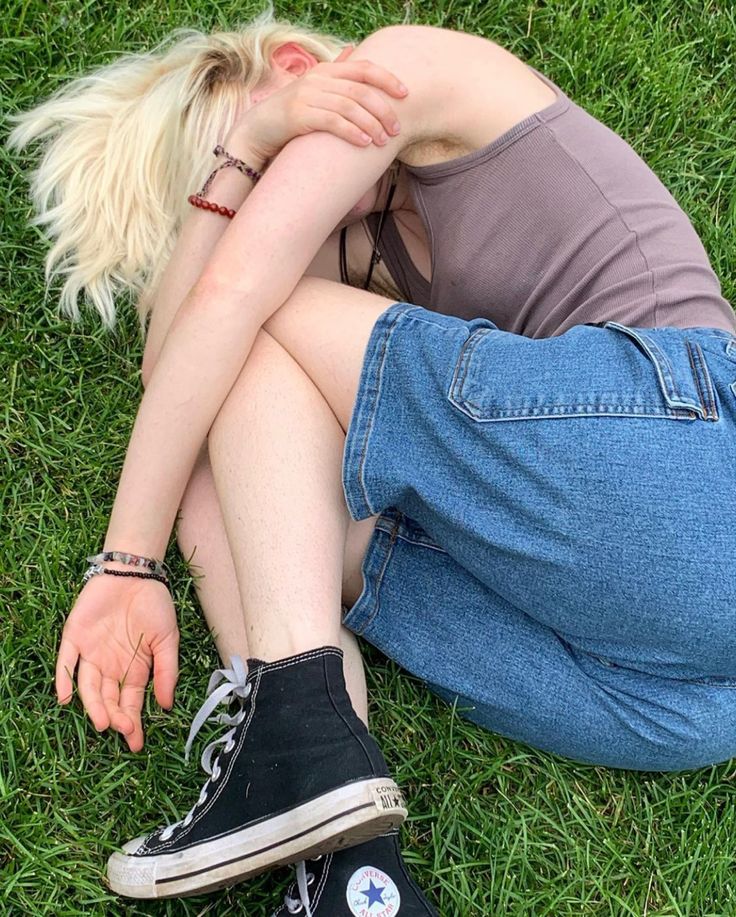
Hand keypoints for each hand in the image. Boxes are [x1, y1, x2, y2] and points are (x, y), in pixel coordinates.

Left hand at [55, 568, 178, 751]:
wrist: (134, 572)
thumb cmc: (154, 605)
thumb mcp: (168, 639)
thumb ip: (167, 671)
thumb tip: (166, 705)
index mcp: (134, 668)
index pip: (131, 703)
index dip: (133, 722)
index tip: (136, 742)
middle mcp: (111, 666)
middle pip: (109, 699)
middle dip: (115, 717)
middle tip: (121, 730)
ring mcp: (91, 654)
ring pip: (88, 687)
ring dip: (94, 705)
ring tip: (103, 721)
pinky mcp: (74, 638)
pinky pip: (65, 663)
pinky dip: (63, 680)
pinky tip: (65, 698)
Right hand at [231, 45, 408, 161]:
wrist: (259, 129)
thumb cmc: (292, 113)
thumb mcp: (314, 89)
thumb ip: (335, 74)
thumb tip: (353, 52)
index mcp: (326, 71)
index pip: (364, 68)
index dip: (387, 79)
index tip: (405, 94)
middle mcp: (318, 79)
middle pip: (361, 90)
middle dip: (383, 110)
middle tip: (396, 130)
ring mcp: (308, 96)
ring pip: (350, 107)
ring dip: (371, 125)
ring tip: (382, 142)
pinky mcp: (300, 115)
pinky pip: (333, 122)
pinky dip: (352, 132)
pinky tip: (364, 143)